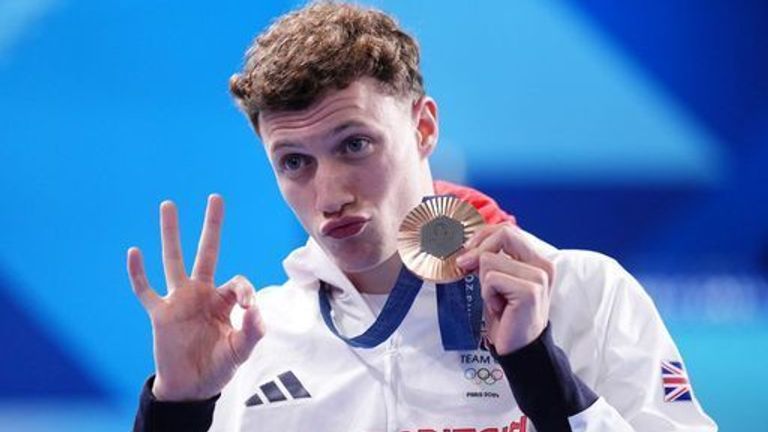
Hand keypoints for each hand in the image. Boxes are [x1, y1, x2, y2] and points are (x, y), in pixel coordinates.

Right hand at [127, 194, 264, 400]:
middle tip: (216, 197)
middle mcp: (201, 294)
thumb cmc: (218, 366)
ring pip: (173, 261)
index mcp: (223, 301)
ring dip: (171, 234)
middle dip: (212, 226)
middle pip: (206, 253)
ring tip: (169, 204)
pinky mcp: (160, 314)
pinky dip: (138, 273)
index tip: (249, 308)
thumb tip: (255, 310)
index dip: (245, 291)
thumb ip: (252, 332)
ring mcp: (179, 301)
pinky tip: (134, 252)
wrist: (191, 388)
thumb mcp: (241, 351)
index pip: (237, 282)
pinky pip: (146, 291)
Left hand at [456, 223, 554, 355]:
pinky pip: (491, 278)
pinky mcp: (529, 291)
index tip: (468, 251)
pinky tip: (500, 308)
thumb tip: (466, 247)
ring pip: (490, 260)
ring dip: (484, 282)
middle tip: (466, 267)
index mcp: (537, 260)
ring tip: (496, 300)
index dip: (483, 236)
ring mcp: (538, 277)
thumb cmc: (506, 314)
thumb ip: (491, 258)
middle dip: (478, 250)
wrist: (518, 348)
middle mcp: (543, 265)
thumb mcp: (498, 280)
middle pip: (503, 234)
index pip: (508, 230)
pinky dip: (487, 294)